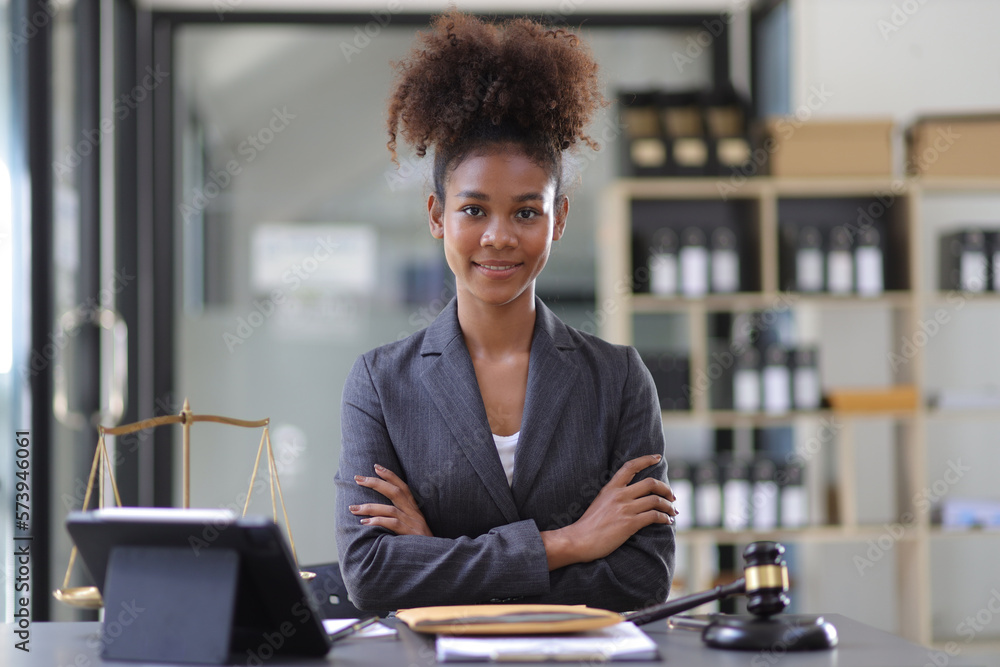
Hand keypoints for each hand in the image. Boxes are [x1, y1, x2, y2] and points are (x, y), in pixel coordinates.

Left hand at [350, 464, 432, 536]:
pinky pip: (393, 524)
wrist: (435, 557)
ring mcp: (413, 523)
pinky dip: (378, 521)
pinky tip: (365, 523)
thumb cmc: (419, 544)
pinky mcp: (411, 534)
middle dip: (376, 483)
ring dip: (369, 507)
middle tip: (358, 478)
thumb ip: (399, 519)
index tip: (375, 467)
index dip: (390, 476)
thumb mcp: (412, 527)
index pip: (403, 487)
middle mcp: (414, 513)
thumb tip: (378, 514)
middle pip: (396, 492)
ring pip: (390, 509)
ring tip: (353, 508)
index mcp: (414, 509)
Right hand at [541, 454, 675, 569]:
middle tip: (672, 496)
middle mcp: (619, 495)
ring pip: (656, 500)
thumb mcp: (599, 502)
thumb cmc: (588, 525)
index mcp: (610, 488)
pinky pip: (654, 516)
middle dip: (666, 489)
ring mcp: (625, 508)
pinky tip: (667, 522)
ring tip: (673, 512)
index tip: (657, 458)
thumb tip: (630, 497)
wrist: (579, 540)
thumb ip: (614, 497)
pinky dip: (665, 518)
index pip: (630, 466)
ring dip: (669, 506)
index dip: (646, 459)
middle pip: (650, 483)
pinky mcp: (630, 523)